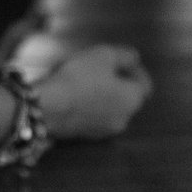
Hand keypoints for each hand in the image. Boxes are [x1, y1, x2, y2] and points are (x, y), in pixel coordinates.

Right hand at [34, 44, 150, 140]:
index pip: (144, 84)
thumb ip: (125, 56)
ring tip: (85, 79)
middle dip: (117, 82)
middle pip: (127, 97)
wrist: (47, 108)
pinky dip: (90, 105)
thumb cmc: (80, 77)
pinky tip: (74, 94)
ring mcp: (104, 132)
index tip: (119, 59)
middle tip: (101, 67)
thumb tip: (134, 59)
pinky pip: (94, 116)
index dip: (134, 69)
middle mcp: (124, 119)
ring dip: (103, 95)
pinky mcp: (85, 136)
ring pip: (110, 108)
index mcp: (134, 100)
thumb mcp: (104, 55)